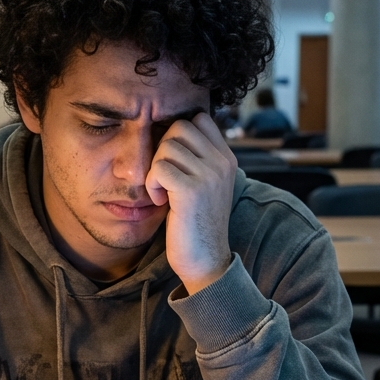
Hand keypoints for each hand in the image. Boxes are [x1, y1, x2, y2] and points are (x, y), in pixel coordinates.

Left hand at [145, 112, 236, 294]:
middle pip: (179, 127)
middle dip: (163, 150)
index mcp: (226, 158)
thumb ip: (197, 158)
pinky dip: (152, 184)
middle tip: (164, 177)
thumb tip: (172, 131)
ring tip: (163, 192)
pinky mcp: (191, 190)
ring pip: (166, 145)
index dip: (178, 135)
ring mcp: (209, 175)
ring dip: (156, 169)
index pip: (199, 118)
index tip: (174, 162)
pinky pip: (158, 168)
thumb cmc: (196, 224)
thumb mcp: (204, 185)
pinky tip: (160, 202)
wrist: (206, 261)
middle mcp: (222, 162)